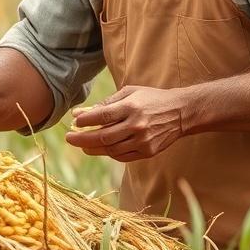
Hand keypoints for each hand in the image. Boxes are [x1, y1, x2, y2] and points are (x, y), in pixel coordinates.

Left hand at [64, 85, 186, 161]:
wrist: (180, 112)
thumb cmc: (151, 99)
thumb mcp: (130, 93)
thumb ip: (105, 103)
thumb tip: (79, 113)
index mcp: (132, 107)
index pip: (102, 116)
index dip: (85, 121)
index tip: (74, 122)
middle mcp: (137, 125)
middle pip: (103, 137)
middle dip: (82, 139)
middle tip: (69, 138)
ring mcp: (143, 141)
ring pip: (111, 149)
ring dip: (93, 148)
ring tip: (83, 144)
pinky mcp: (147, 152)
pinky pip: (122, 156)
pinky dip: (108, 153)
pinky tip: (101, 148)